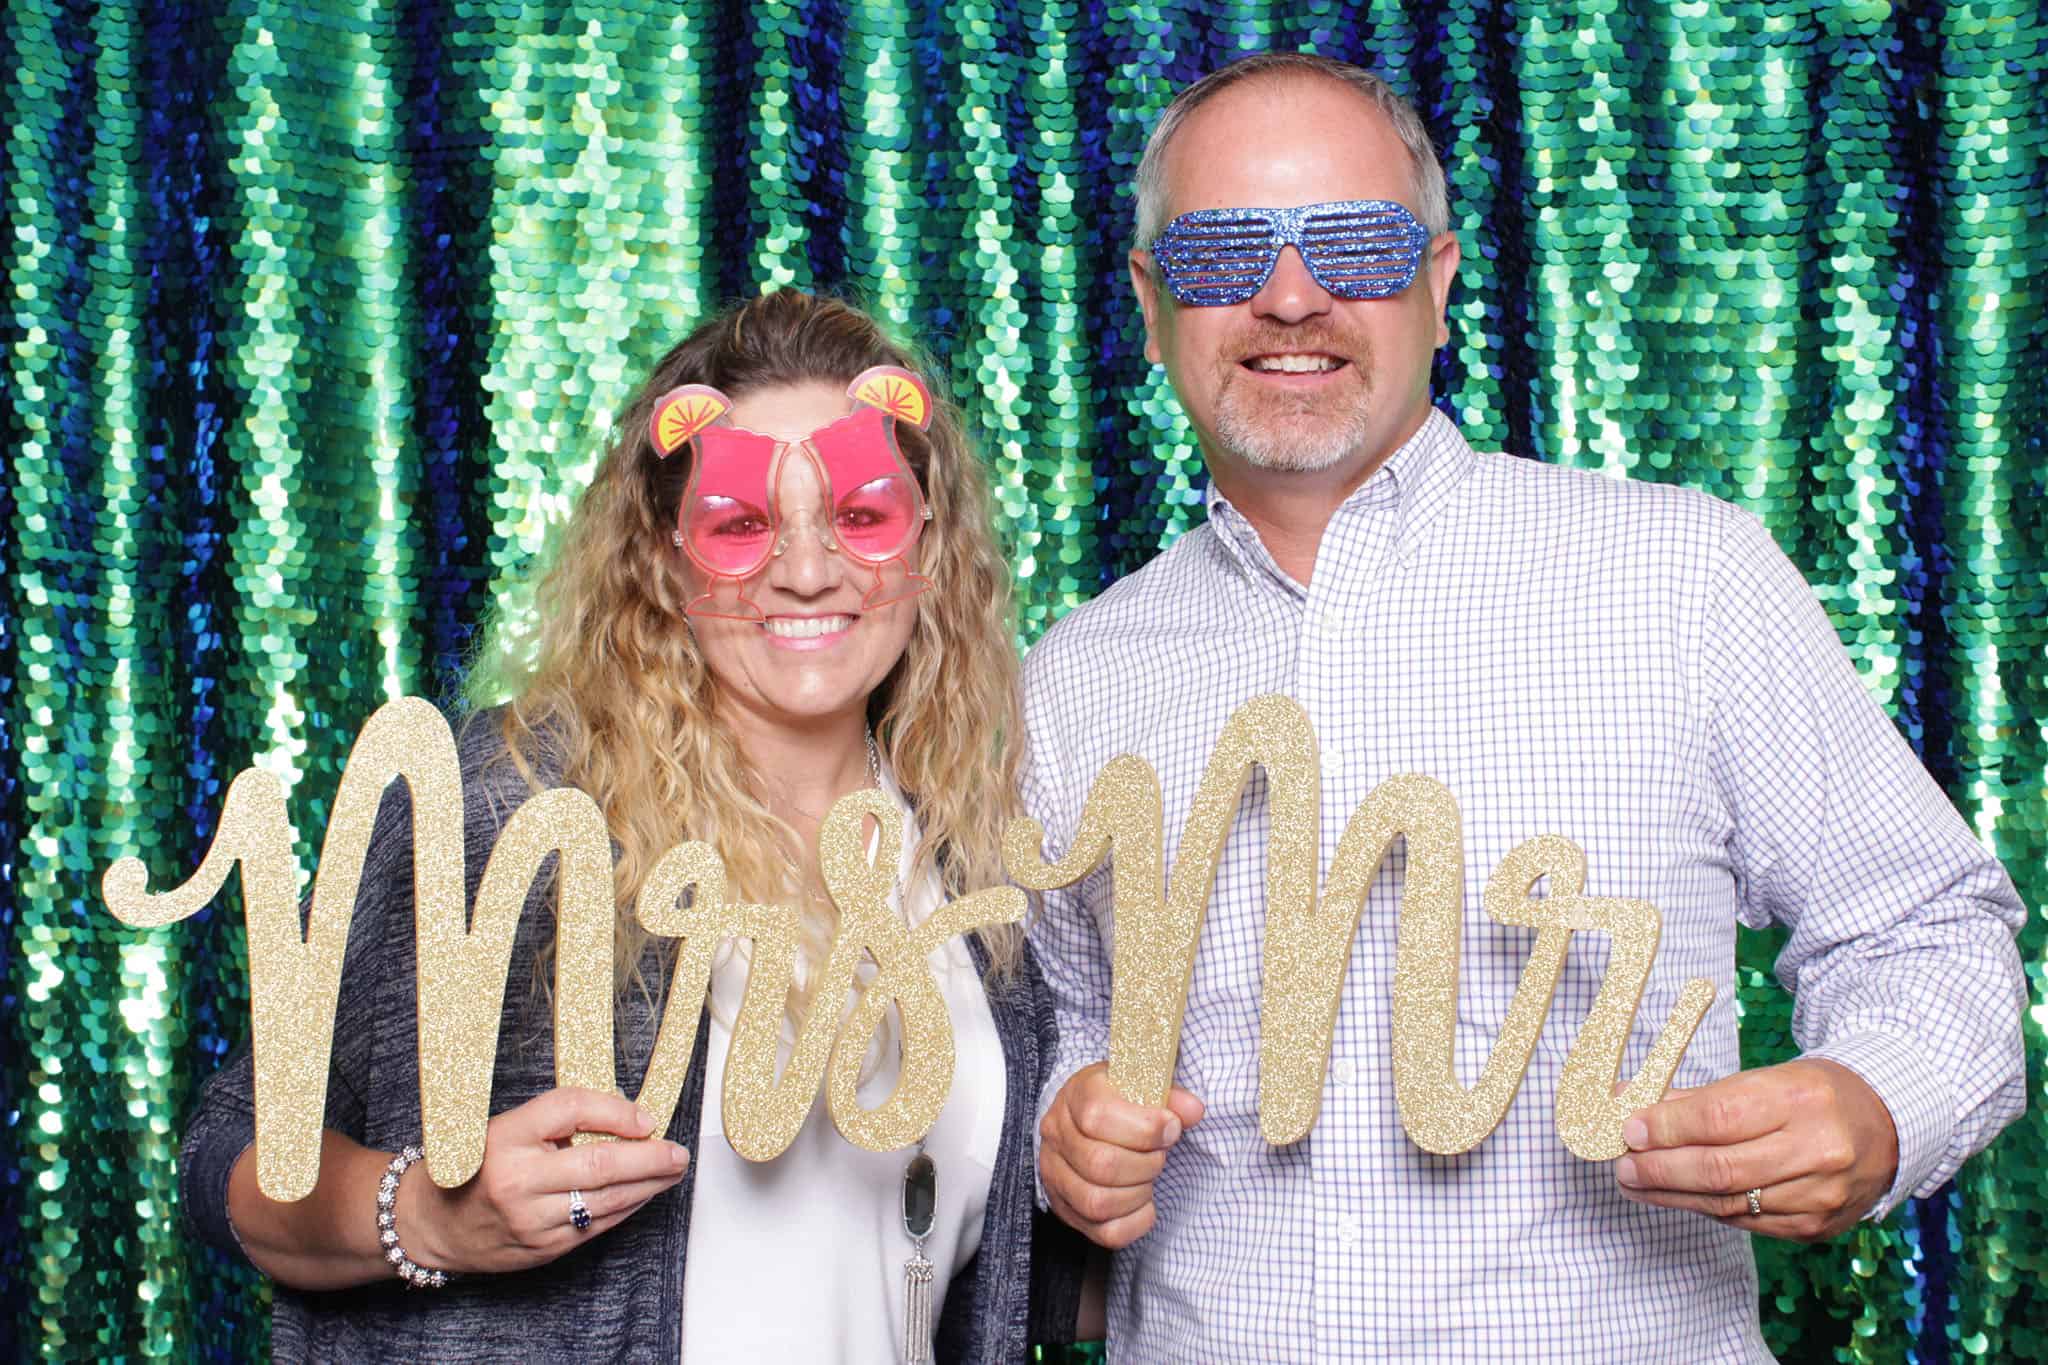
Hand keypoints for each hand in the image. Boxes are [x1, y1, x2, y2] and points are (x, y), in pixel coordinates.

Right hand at [400, 1088, 690, 1273]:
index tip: (646, 1117)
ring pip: (605, 1200)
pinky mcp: (541, 1249)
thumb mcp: (506, 1128)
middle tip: (678, 1152)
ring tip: (671, 1171)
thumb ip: (559, 1121)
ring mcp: (530, 1220)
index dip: (615, 1110)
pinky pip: (595, 1226)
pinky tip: (643, 1194)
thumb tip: (628, 1119)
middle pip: (599, 1162)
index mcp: (505, 1137)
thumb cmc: (475, 1166)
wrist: (431, 1223)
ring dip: (647, 1185)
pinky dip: (626, 1208)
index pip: (570, 1109)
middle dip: (650, 1157)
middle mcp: (518, 1180)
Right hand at [1039, 1062, 1202, 1248]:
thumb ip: (1170, 1096)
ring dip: (1138, 1193)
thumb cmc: (1118, 1100)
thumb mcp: (1141, 1083)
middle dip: (1146, 1164)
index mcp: (1076, 1096)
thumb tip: (1192, 1110)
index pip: (1099, 1117)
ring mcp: (1055, 1175)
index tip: (1171, 1127)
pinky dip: (1136, 1222)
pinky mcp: (1066, 1209)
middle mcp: (1057, 1135)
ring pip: (1098, 1203)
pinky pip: (1105, 1233)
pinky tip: (1144, 1200)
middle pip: (1100, 1164)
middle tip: (1159, 1154)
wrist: (1084, 1118)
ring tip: (1148, 1176)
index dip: (1145, 1128)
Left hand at [1615, 1058, 1897, 1241]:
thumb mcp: (1761, 1080)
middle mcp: (1817, 1150)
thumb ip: (1695, 1098)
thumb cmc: (1810, 1095)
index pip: (1719, 1117)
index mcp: (1800, 1099)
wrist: (1886, 1125)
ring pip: (1729, 1203)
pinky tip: (1677, 1196)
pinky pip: (1747, 1222)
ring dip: (1673, 1194)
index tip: (1629, 1129)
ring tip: (1636, 1182)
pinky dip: (1705, 1209)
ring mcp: (1820, 1195)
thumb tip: (1628, 1103)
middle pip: (1721, 1168)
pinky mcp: (1816, 1226)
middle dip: (1660, 1168)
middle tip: (1623, 1164)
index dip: (1666, 1127)